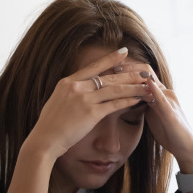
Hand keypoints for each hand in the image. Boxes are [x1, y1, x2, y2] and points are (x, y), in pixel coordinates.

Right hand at [24, 48, 148, 159]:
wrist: (44, 140)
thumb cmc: (49, 126)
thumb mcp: (57, 101)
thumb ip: (69, 94)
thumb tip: (77, 90)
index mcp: (67, 82)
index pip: (93, 66)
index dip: (111, 59)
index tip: (124, 52)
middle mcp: (76, 87)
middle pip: (109, 77)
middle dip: (130, 74)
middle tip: (145, 70)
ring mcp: (84, 99)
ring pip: (115, 89)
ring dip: (133, 87)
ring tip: (147, 85)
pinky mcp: (91, 113)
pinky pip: (114, 104)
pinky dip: (128, 101)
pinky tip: (138, 99)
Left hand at [122, 63, 192, 172]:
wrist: (186, 147)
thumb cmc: (169, 132)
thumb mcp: (153, 115)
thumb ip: (145, 103)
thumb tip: (130, 97)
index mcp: (160, 94)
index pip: (144, 74)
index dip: (128, 69)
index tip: (111, 66)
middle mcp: (166, 93)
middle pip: (147, 73)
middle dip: (129, 68)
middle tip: (112, 65)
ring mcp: (169, 101)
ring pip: (153, 83)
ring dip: (136, 76)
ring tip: (121, 71)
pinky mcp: (171, 113)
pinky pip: (161, 99)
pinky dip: (153, 91)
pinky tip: (145, 85)